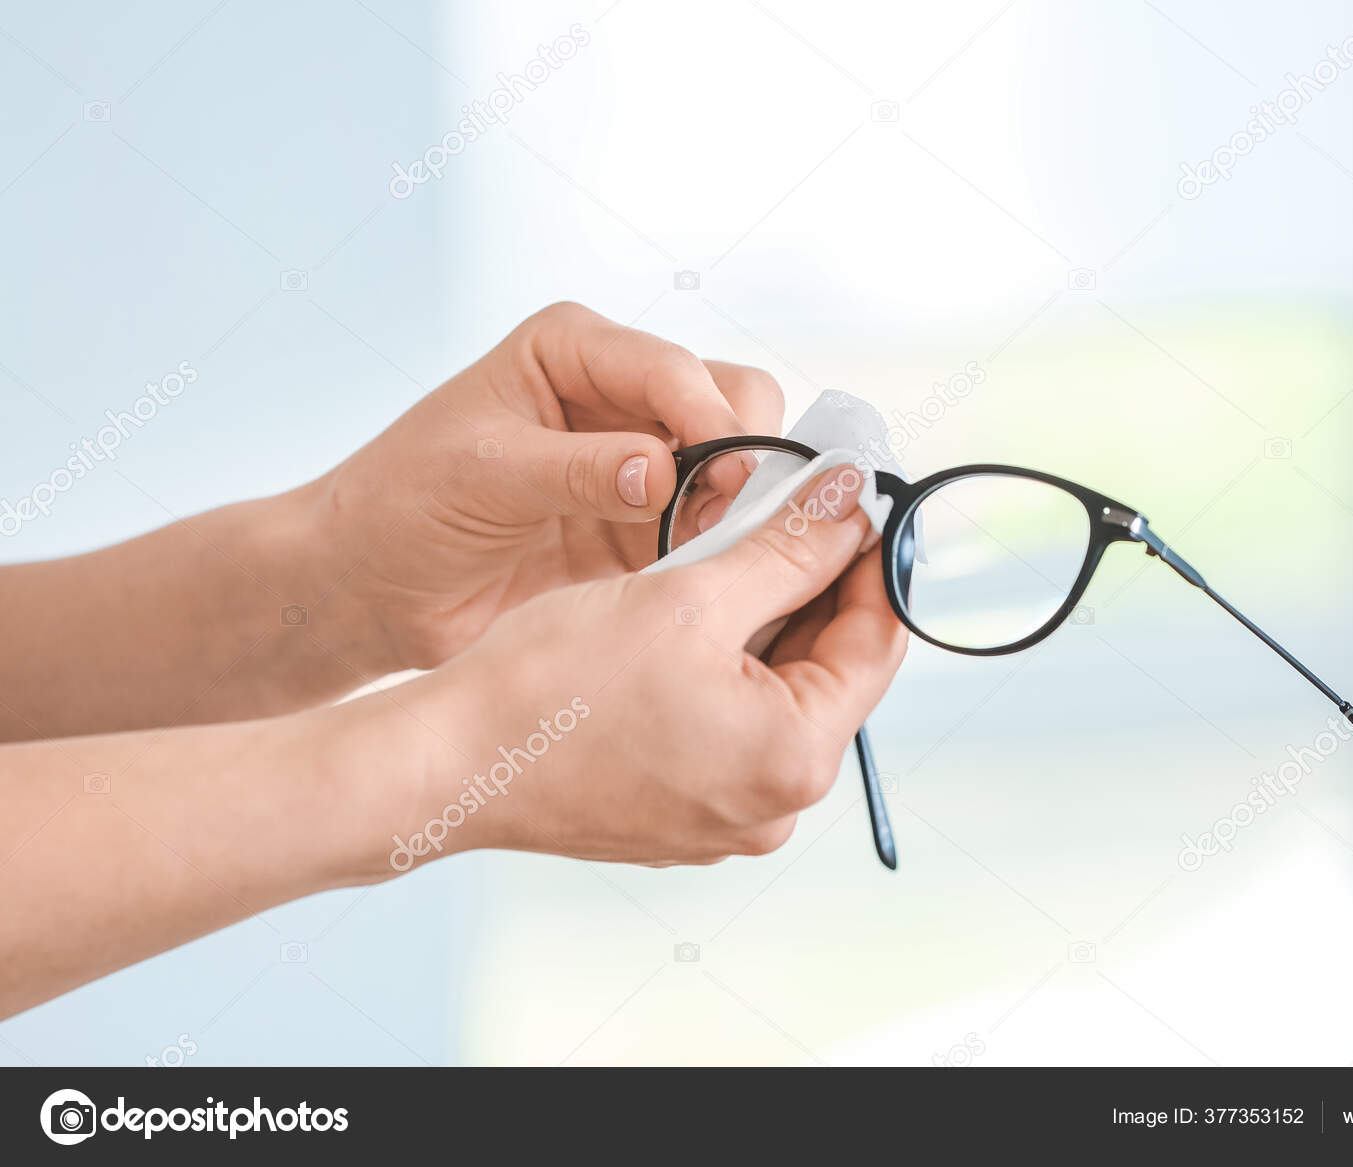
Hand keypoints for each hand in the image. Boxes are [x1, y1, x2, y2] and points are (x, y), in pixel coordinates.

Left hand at [309, 302, 784, 674]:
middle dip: (738, 453)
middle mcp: (614, 394)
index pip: (671, 369)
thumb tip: (665, 469)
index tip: (727, 474)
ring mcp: (634, 460)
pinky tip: (697, 570)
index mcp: (571, 349)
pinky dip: (717, 544)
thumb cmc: (399, 507)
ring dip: (733, 503)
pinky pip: (709, 525)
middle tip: (724, 513)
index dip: (709, 419)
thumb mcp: (485, 475)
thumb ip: (580, 470)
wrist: (369, 589)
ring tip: (705, 547)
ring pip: (732, 463)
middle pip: (726, 400)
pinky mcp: (641, 525)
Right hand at [369, 464, 905, 869]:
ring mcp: (726, 818)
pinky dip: (724, 670)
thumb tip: (848, 503)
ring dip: (764, 623)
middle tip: (788, 513)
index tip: (850, 504)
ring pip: (776, 696)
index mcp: (793, 759)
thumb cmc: (551, 687)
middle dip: (811, 587)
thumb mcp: (688, 593)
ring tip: (730, 552)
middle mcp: (774, 806)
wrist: (451, 763)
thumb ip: (787, 547)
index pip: (874, 643)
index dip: (867, 562)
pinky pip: (731, 728)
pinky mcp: (682, 814)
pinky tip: (690, 616)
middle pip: (828, 672)